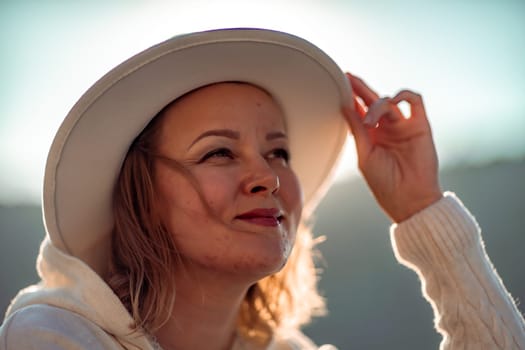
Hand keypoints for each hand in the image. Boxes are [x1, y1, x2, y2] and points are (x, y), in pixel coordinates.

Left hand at [342, 73, 442, 222]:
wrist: (408, 199)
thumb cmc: (384, 183)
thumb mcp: (365, 155)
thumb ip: (357, 130)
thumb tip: (345, 107)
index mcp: (372, 136)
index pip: (360, 111)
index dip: (350, 98)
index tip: (338, 84)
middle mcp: (387, 129)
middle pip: (372, 101)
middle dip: (360, 88)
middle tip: (347, 76)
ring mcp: (403, 126)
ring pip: (389, 101)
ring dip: (377, 105)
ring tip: (369, 121)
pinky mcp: (420, 125)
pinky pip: (415, 101)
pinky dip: (404, 95)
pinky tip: (392, 101)